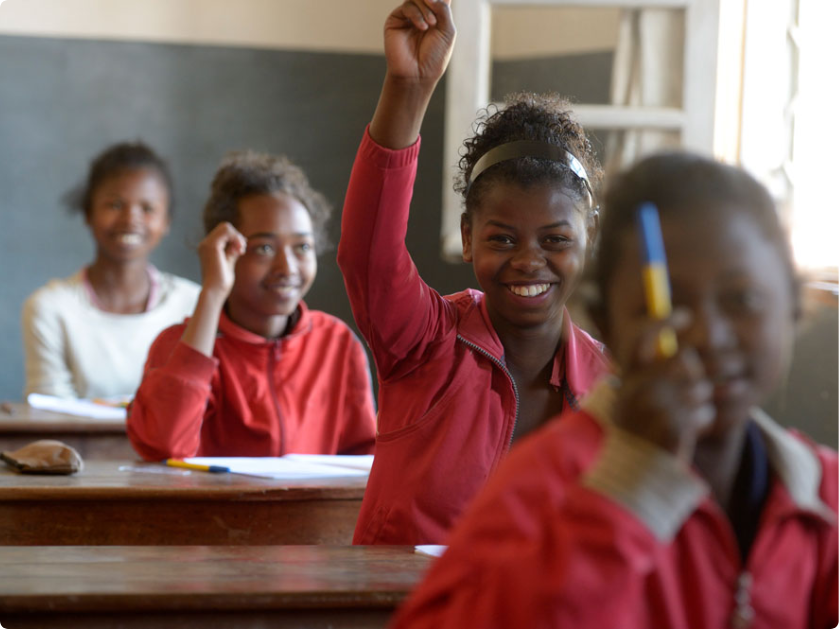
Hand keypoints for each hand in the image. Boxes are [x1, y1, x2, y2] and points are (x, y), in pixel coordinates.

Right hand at [196, 222, 246, 297]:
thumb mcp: (229, 262)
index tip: (241, 250)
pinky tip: (239, 250)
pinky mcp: (211, 246)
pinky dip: (236, 238)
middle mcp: (204, 244)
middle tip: (242, 250)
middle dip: (237, 236)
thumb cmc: (221, 281)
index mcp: (207, 247)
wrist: (215, 291)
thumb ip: (232, 251)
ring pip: (226, 226)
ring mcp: (206, 244)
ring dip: (237, 237)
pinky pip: (226, 231)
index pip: (223, 232)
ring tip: (241, 251)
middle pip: (225, 226)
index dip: (235, 237)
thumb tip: (239, 242)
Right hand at [383, 0, 455, 84]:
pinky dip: (417, 14)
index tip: (441, 7)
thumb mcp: (447, 31)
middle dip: (433, 1)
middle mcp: (422, 13)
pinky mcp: (396, 20)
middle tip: (435, 18)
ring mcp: (408, 16)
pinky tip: (422, 27)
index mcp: (436, 15)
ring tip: (431, 25)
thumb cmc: (434, 56)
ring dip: (426, 8)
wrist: (417, 74)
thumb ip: (442, 9)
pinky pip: (407, 6)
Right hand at [613, 309, 714, 463]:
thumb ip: (657, 371)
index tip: (685, 315)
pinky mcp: (668, 429)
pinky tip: (692, 426)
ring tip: (693, 407)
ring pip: (697, 387)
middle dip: (703, 367)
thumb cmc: (644, 426)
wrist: (634, 470)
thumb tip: (683, 347)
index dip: (662, 322)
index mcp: (624, 376)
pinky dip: (703, 419)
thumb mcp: (640, 396)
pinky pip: (703, 413)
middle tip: (716, 372)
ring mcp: (650, 409)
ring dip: (702, 398)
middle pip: (682, 361)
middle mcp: (633, 388)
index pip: (640, 338)